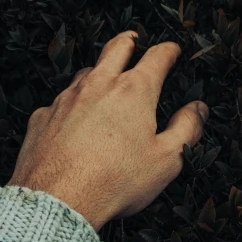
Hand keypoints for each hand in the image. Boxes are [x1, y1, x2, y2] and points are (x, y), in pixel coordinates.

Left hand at [7, 31, 208, 231]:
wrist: (57, 200)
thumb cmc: (116, 181)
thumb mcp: (166, 159)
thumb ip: (187, 129)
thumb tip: (198, 108)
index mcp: (134, 91)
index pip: (157, 56)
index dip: (169, 50)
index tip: (173, 50)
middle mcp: (98, 85)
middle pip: (116, 47)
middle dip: (131, 41)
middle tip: (136, 42)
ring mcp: (65, 99)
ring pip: (86, 73)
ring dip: (99, 73)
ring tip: (105, 82)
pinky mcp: (42, 117)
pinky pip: (60, 103)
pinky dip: (72, 106)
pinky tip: (73, 122)